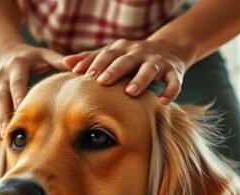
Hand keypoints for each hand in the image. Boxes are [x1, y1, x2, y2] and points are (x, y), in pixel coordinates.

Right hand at [0, 43, 63, 139]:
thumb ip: (57, 60)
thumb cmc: (31, 57)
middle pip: (1, 96)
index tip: (21, 108)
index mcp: (16, 65)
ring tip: (2, 137)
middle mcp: (2, 76)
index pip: (17, 82)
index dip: (18, 94)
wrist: (5, 53)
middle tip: (8, 130)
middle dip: (3, 114)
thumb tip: (74, 65)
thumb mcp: (43, 54)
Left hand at [62, 38, 191, 102]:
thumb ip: (90, 58)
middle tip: (103, 81)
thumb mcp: (113, 53)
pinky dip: (170, 90)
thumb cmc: (133, 56)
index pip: (107, 54)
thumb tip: (65, 63)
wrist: (170, 48)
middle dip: (114, 70)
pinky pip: (173, 81)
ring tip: (130, 92)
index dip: (96, 63)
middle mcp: (140, 53)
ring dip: (140, 80)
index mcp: (123, 49)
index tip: (83, 75)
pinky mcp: (174, 72)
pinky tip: (163, 101)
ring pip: (149, 70)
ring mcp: (157, 62)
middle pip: (126, 60)